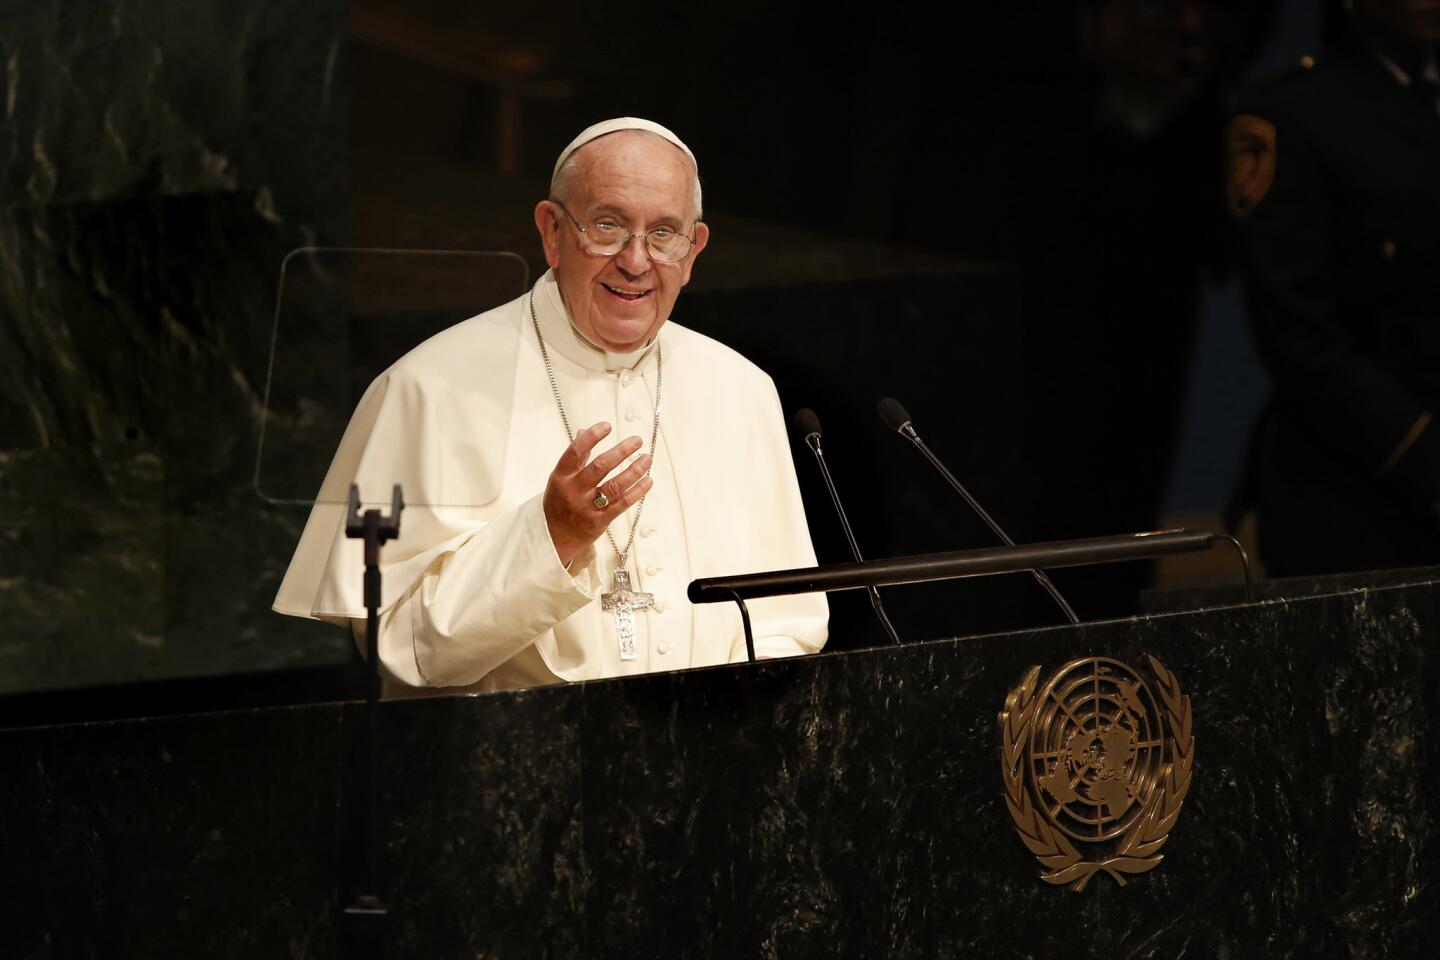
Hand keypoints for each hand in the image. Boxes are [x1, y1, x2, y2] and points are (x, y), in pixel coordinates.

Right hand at [544, 422, 652, 567]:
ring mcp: (587, 507)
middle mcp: (574, 491)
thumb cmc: (558, 503)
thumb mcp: (560, 479)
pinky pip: (622, 503)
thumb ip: (575, 458)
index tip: (607, 426)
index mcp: (561, 476)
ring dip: (634, 470)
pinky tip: (648, 480)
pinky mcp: (600, 521)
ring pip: (614, 485)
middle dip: (621, 451)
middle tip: (637, 440)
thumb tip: (584, 431)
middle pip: (600, 467)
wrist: (552, 537)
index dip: (591, 437)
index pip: (576, 452)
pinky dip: (637, 491)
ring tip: (647, 458)